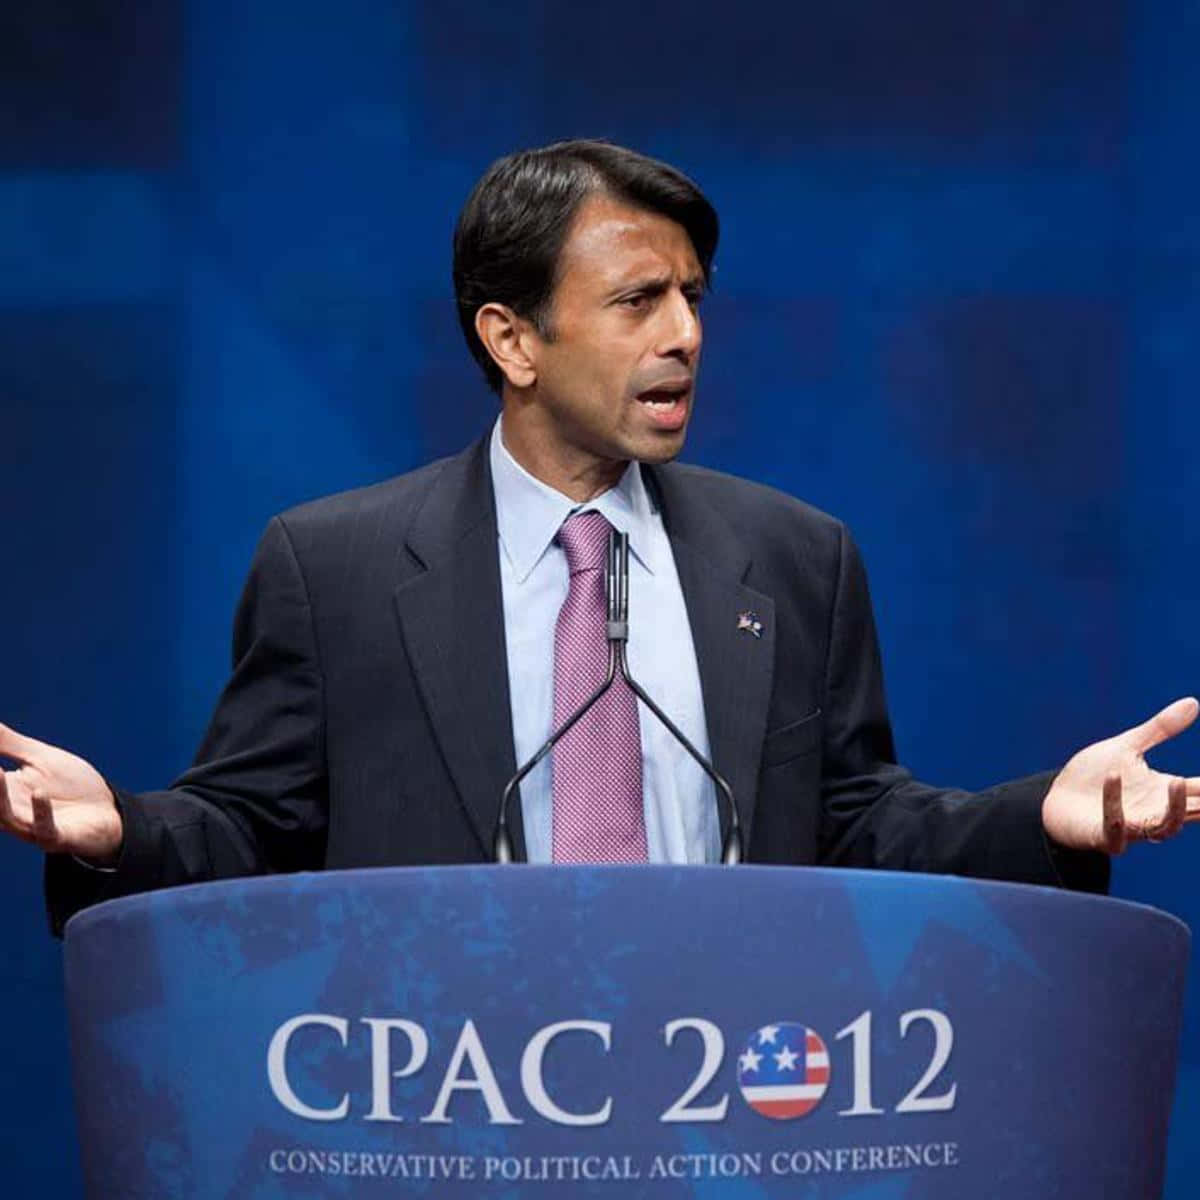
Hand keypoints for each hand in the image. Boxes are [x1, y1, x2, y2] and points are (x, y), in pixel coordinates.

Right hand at [0, 723, 122, 862]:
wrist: (107, 812)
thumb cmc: (71, 785)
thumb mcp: (40, 758)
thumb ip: (9, 743)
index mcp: (5, 791)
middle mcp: (12, 811)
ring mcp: (33, 827)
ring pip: (8, 817)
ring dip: (0, 796)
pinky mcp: (57, 837)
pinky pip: (45, 828)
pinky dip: (41, 812)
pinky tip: (39, 793)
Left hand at [1042, 697, 1199, 853]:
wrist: (1056, 799)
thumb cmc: (1095, 775)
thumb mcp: (1127, 747)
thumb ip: (1160, 729)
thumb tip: (1193, 702)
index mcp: (1162, 793)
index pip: (1199, 791)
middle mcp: (1152, 812)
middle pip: (1191, 814)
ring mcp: (1130, 828)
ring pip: (1163, 828)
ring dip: (1173, 810)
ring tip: (1176, 782)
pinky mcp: (1103, 836)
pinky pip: (1114, 829)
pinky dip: (1114, 806)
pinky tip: (1112, 776)